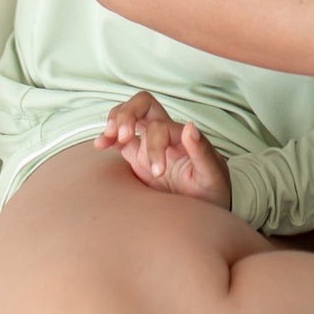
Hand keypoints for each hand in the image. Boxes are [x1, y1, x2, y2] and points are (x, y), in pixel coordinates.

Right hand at [95, 90, 230, 207]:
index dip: (155, 146)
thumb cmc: (212, 191)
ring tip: (109, 136)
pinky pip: (119, 140)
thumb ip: (203, 152)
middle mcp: (165, 135)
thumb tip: (190, 127)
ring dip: (116, 120)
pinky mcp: (137, 158)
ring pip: (129, 115)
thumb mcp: (213, 175)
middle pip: (143, 104)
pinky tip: (100, 144)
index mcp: (182, 137)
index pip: (161, 127)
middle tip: (123, 135)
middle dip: (128, 113)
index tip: (157, 172)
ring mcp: (149, 144)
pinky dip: (107, 137)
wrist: (205, 209)